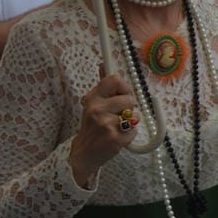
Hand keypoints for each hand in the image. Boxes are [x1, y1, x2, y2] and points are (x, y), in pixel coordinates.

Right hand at [68, 74, 139, 188]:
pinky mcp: (115, 139)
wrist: (83, 153)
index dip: (124, 87)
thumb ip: (103, 85)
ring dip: (129, 122)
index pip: (115, 79)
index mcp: (93, 98)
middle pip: (130, 99)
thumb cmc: (92, 125)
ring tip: (116, 127)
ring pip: (134, 115)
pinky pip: (135, 130)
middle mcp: (97, 109)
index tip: (121, 95)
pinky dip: (130, 135)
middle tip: (117, 115)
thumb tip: (103, 64)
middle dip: (128, 108)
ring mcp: (106, 124)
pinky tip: (117, 137)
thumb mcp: (93, 103)